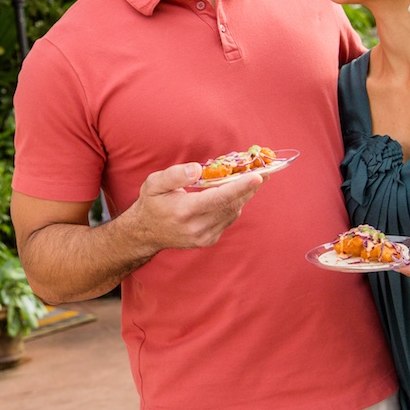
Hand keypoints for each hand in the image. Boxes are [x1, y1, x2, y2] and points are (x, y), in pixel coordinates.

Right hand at [128, 162, 266, 250]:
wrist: (146, 233)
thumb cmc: (152, 202)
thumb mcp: (154, 183)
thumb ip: (175, 175)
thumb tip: (197, 170)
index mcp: (184, 211)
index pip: (218, 198)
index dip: (240, 187)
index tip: (258, 176)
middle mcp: (196, 227)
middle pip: (231, 205)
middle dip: (248, 188)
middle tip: (263, 171)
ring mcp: (204, 237)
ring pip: (233, 212)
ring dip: (243, 196)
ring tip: (250, 179)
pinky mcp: (209, 240)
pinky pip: (228, 219)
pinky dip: (233, 205)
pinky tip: (233, 194)